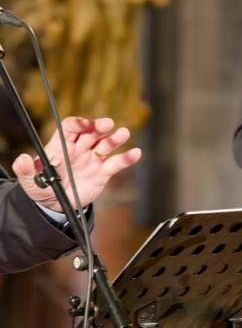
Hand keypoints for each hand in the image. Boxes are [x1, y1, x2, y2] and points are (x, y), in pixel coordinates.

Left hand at [12, 116, 141, 211]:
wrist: (56, 204)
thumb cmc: (41, 188)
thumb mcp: (29, 180)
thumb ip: (24, 169)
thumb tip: (21, 159)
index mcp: (61, 146)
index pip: (70, 127)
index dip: (77, 123)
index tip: (84, 125)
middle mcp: (79, 149)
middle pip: (91, 132)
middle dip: (99, 126)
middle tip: (107, 124)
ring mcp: (92, 159)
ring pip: (105, 144)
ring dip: (115, 138)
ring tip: (124, 133)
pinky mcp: (102, 172)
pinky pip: (116, 163)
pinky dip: (126, 158)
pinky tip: (136, 153)